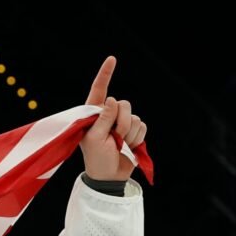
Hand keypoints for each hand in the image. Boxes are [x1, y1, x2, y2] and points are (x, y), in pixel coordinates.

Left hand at [79, 56, 147, 181]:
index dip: (105, 74)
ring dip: (128, 133)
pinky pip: (142, 126)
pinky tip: (128, 147)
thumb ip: (103, 119)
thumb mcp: (95, 139)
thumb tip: (111, 99)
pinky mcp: (133, 131)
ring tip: (119, 145)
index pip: (99, 90)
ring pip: (134, 116)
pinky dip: (136, 138)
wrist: (109, 177)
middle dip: (122, 122)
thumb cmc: (96, 159)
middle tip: (114, 138)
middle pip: (123, 104)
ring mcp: (122, 123)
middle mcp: (108, 115)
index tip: (112, 59)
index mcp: (94, 115)